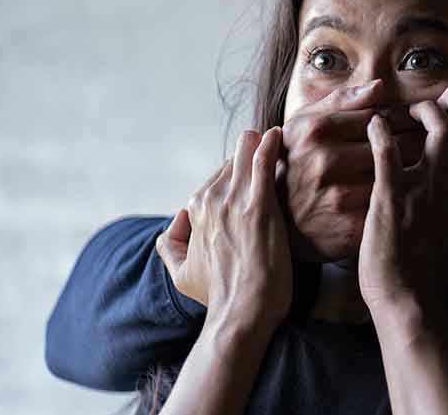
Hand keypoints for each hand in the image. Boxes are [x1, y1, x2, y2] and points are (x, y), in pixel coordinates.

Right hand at [156, 128, 291, 326]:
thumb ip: (171, 245)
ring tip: (271, 134)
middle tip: (265, 144)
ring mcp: (234, 202)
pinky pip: (261, 164)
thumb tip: (175, 223)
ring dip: (257, 144)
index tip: (249, 170)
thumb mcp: (180, 273)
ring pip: (244, 157)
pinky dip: (268, 146)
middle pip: (231, 164)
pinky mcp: (259, 207)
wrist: (242, 312)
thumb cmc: (218, 296)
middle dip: (247, 154)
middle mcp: (211, 202)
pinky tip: (276, 135)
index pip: (215, 179)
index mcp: (194, 212)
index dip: (234, 175)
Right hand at [281, 80, 422, 261]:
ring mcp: (338, 195)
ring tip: (417, 167)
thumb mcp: (304, 123)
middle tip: (424, 143)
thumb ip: (342, 101)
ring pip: (396, 176)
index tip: (411, 123)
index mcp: (318, 130)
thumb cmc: (294, 160)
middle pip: (393, 145)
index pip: (379, 116)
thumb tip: (380, 86)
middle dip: (413, 142)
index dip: (401, 119)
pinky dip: (400, 198)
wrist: (274, 215)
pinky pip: (389, 205)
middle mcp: (326, 161)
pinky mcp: (350, 225)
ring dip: (412, 171)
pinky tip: (403, 194)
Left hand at [359, 84, 447, 320]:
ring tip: (401, 115)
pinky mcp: (395, 196)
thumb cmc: (436, 263)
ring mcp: (430, 187)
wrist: (411, 298)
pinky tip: (373, 126)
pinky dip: (379, 131)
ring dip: (420, 111)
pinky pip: (388, 151)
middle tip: (429, 108)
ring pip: (439, 125)